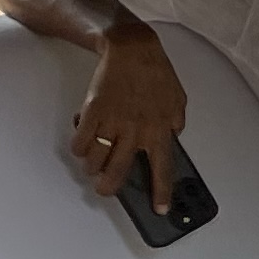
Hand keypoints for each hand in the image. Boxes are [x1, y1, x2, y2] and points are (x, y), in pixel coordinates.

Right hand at [70, 26, 188, 214]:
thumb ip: (174, 125)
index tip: (161, 210)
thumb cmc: (156, 73)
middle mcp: (136, 131)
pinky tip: (84, 143)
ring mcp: (112, 123)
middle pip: (118, 172)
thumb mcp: (178, 101)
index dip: (161, 192)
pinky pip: (80, 143)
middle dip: (108, 188)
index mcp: (160, 130)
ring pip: (95, 161)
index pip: (163, 169)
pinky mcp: (92, 113)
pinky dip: (79, 148)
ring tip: (93, 164)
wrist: (131, 49)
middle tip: (104, 189)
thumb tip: (171, 140)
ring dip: (92, 167)